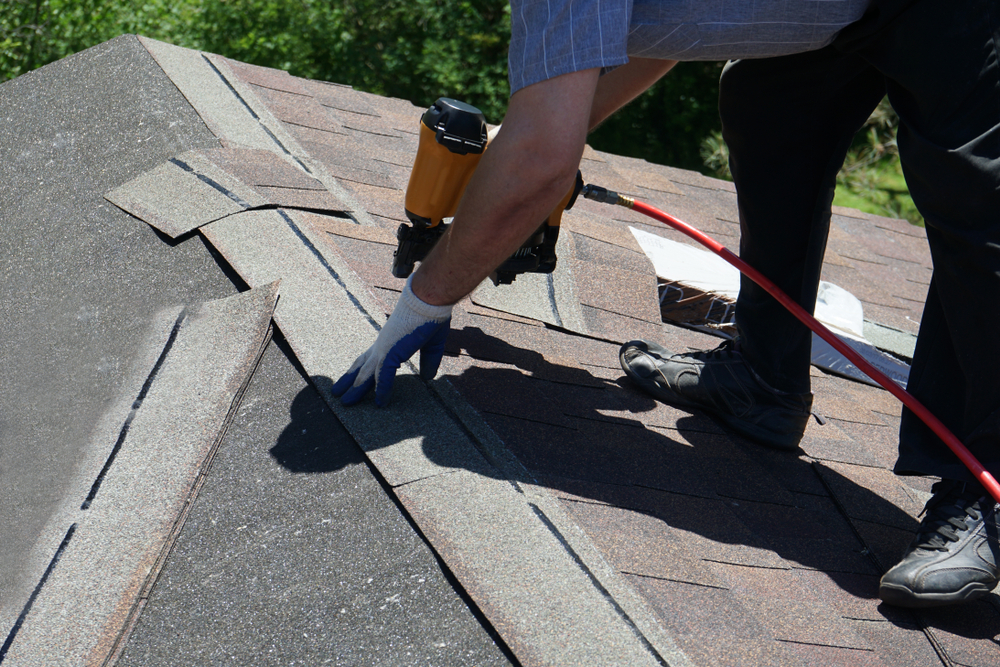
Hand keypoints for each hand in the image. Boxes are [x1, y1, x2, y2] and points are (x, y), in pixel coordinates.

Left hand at [332, 275, 452, 405]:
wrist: (430, 300)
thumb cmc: (431, 316)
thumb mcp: (431, 344)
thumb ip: (428, 361)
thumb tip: (427, 377)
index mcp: (390, 341)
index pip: (371, 358)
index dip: (363, 370)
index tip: (357, 380)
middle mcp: (383, 345)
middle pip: (361, 366)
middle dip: (350, 380)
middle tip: (338, 392)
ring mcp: (384, 348)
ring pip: (365, 374)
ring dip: (355, 389)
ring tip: (344, 402)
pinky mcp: (390, 352)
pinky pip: (383, 377)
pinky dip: (382, 391)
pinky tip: (380, 403)